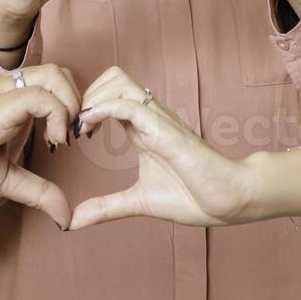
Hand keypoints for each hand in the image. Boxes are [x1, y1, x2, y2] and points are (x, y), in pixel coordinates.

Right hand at [0, 66, 81, 228]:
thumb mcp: (1, 179)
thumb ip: (35, 190)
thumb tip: (65, 217)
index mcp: (2, 98)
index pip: (51, 82)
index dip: (70, 106)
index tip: (65, 142)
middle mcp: (2, 88)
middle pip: (60, 71)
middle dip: (78, 102)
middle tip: (69, 138)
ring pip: (55, 75)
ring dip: (72, 106)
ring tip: (60, 140)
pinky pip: (41, 97)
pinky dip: (58, 117)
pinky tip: (50, 144)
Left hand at [69, 67, 253, 229]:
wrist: (228, 201)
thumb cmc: (193, 197)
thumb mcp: (138, 202)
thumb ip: (107, 207)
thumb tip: (74, 221)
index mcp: (142, 130)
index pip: (110, 96)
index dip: (86, 107)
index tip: (72, 134)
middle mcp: (149, 118)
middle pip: (113, 77)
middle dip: (86, 94)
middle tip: (75, 127)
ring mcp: (158, 121)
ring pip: (120, 83)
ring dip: (93, 98)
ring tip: (82, 127)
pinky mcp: (165, 130)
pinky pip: (130, 105)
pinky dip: (104, 109)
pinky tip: (89, 128)